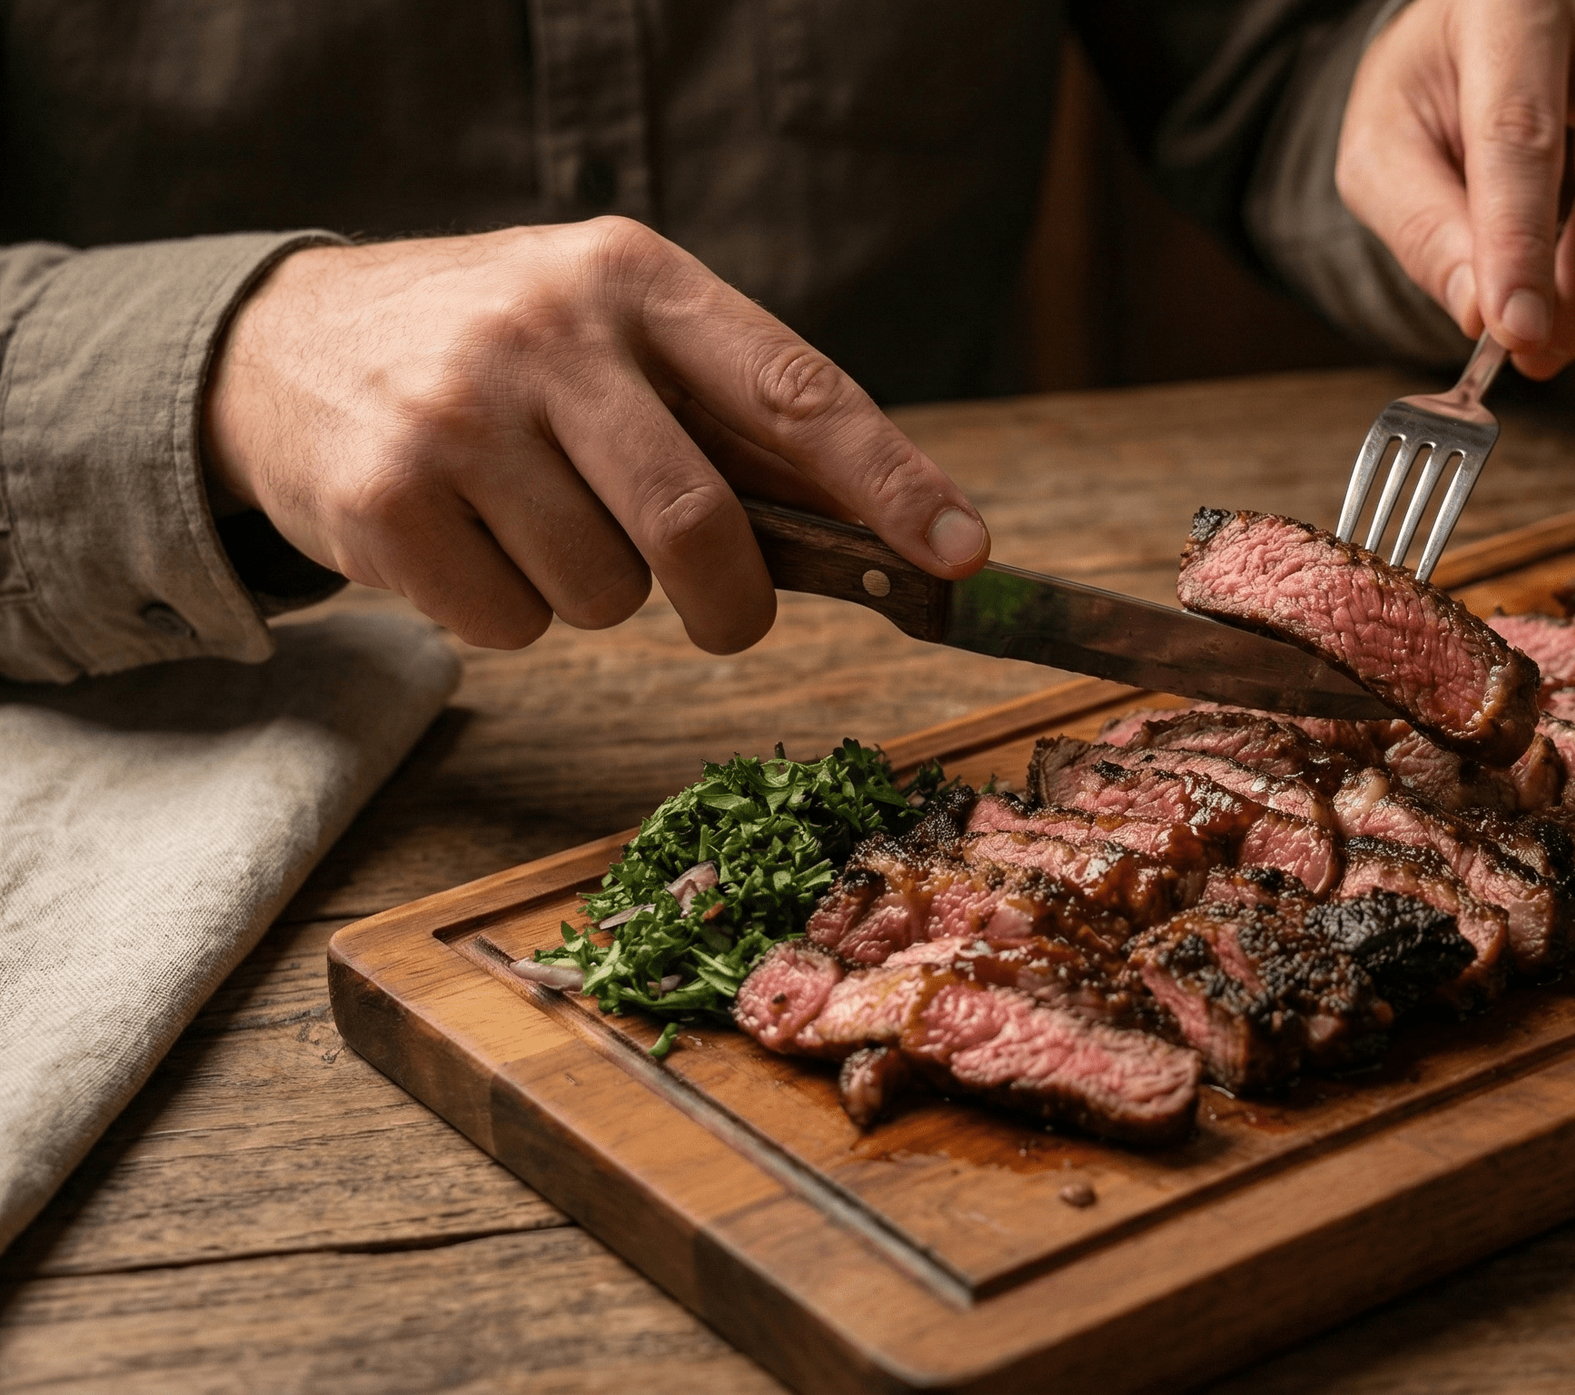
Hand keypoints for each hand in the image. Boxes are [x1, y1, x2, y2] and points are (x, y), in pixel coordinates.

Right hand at [204, 218, 990, 652]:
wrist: (281, 345)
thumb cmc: (501, 356)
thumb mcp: (615, 334)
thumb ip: (731, 416)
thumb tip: (887, 528)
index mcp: (636, 278)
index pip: (797, 393)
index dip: (890, 484)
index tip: (960, 554)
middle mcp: (549, 332)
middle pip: (700, 525)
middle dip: (731, 601)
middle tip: (725, 615)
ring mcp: (457, 415)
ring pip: (604, 592)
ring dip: (597, 595)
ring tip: (538, 523)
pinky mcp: (384, 499)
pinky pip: (509, 626)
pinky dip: (507, 615)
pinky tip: (465, 542)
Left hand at [1337, 0, 1574, 377]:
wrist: (1505, 35)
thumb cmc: (1442, 86)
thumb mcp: (1385, 147)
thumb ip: (1422, 228)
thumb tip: (1479, 314)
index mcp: (1515, 1)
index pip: (1524, 136)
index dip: (1519, 247)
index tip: (1515, 332)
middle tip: (1536, 349)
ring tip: (1557, 274)